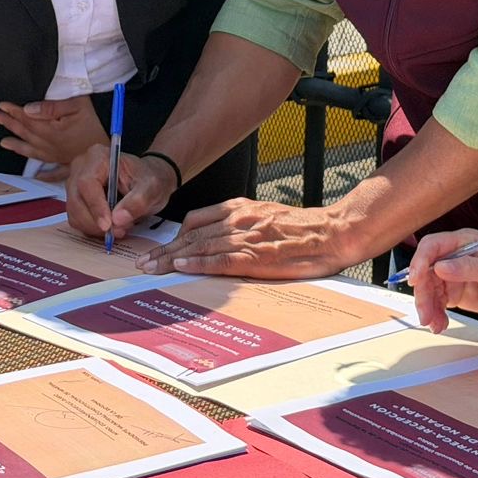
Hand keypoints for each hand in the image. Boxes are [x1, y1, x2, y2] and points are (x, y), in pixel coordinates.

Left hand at [0, 96, 105, 169]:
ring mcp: (60, 156)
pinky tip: (38, 177)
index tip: (1, 106)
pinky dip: (45, 175)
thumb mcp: (77, 105)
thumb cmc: (99, 119)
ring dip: (18, 146)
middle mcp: (53, 145)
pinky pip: (55, 172)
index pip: (28, 119)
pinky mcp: (71, 162)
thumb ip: (51, 108)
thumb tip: (29, 110)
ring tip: (4, 142)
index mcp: (52, 131)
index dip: (13, 111)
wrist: (115, 141)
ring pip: (34, 151)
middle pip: (28, 134)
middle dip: (11, 124)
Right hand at [65, 147, 173, 238]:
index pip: (87, 183)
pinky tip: (110, 226)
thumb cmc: (149, 180)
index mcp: (98, 157)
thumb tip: (118, 219)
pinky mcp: (76, 199)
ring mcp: (75, 184)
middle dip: (95, 222)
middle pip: (76, 200)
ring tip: (119, 228)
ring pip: (74, 213)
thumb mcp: (152, 188)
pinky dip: (91, 228)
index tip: (108, 225)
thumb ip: (138, 201)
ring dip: (94, 227)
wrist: (148, 183)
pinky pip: (76, 219)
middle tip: (118, 231)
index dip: (95, 206)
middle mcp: (81, 168)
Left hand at [138, 198, 357, 279]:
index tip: (159, 249)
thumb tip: (216, 238)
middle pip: (193, 234)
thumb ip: (241, 223)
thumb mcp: (265, 215)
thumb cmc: (302, 229)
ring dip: (174, 259)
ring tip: (154, 269)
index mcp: (241, 208)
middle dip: (165, 250)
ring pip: (202, 246)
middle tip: (144, 262)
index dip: (174, 236)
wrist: (332, 232)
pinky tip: (182, 269)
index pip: (197, 219)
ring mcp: (248, 237)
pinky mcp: (259, 256)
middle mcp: (240, 219)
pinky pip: (222, 260)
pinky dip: (200, 264)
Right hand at [403, 231, 477, 332]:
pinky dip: (435, 314)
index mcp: (465, 242)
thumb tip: (441, 267)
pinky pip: (438, 302)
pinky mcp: (457, 292)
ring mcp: (455, 275)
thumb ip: (470, 268)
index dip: (420, 261)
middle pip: (426, 271)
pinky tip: (440, 324)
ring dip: (427, 306)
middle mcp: (456, 257)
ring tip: (434, 324)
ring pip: (429, 289)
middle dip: (423, 293)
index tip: (416, 280)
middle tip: (425, 314)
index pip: (433, 246)